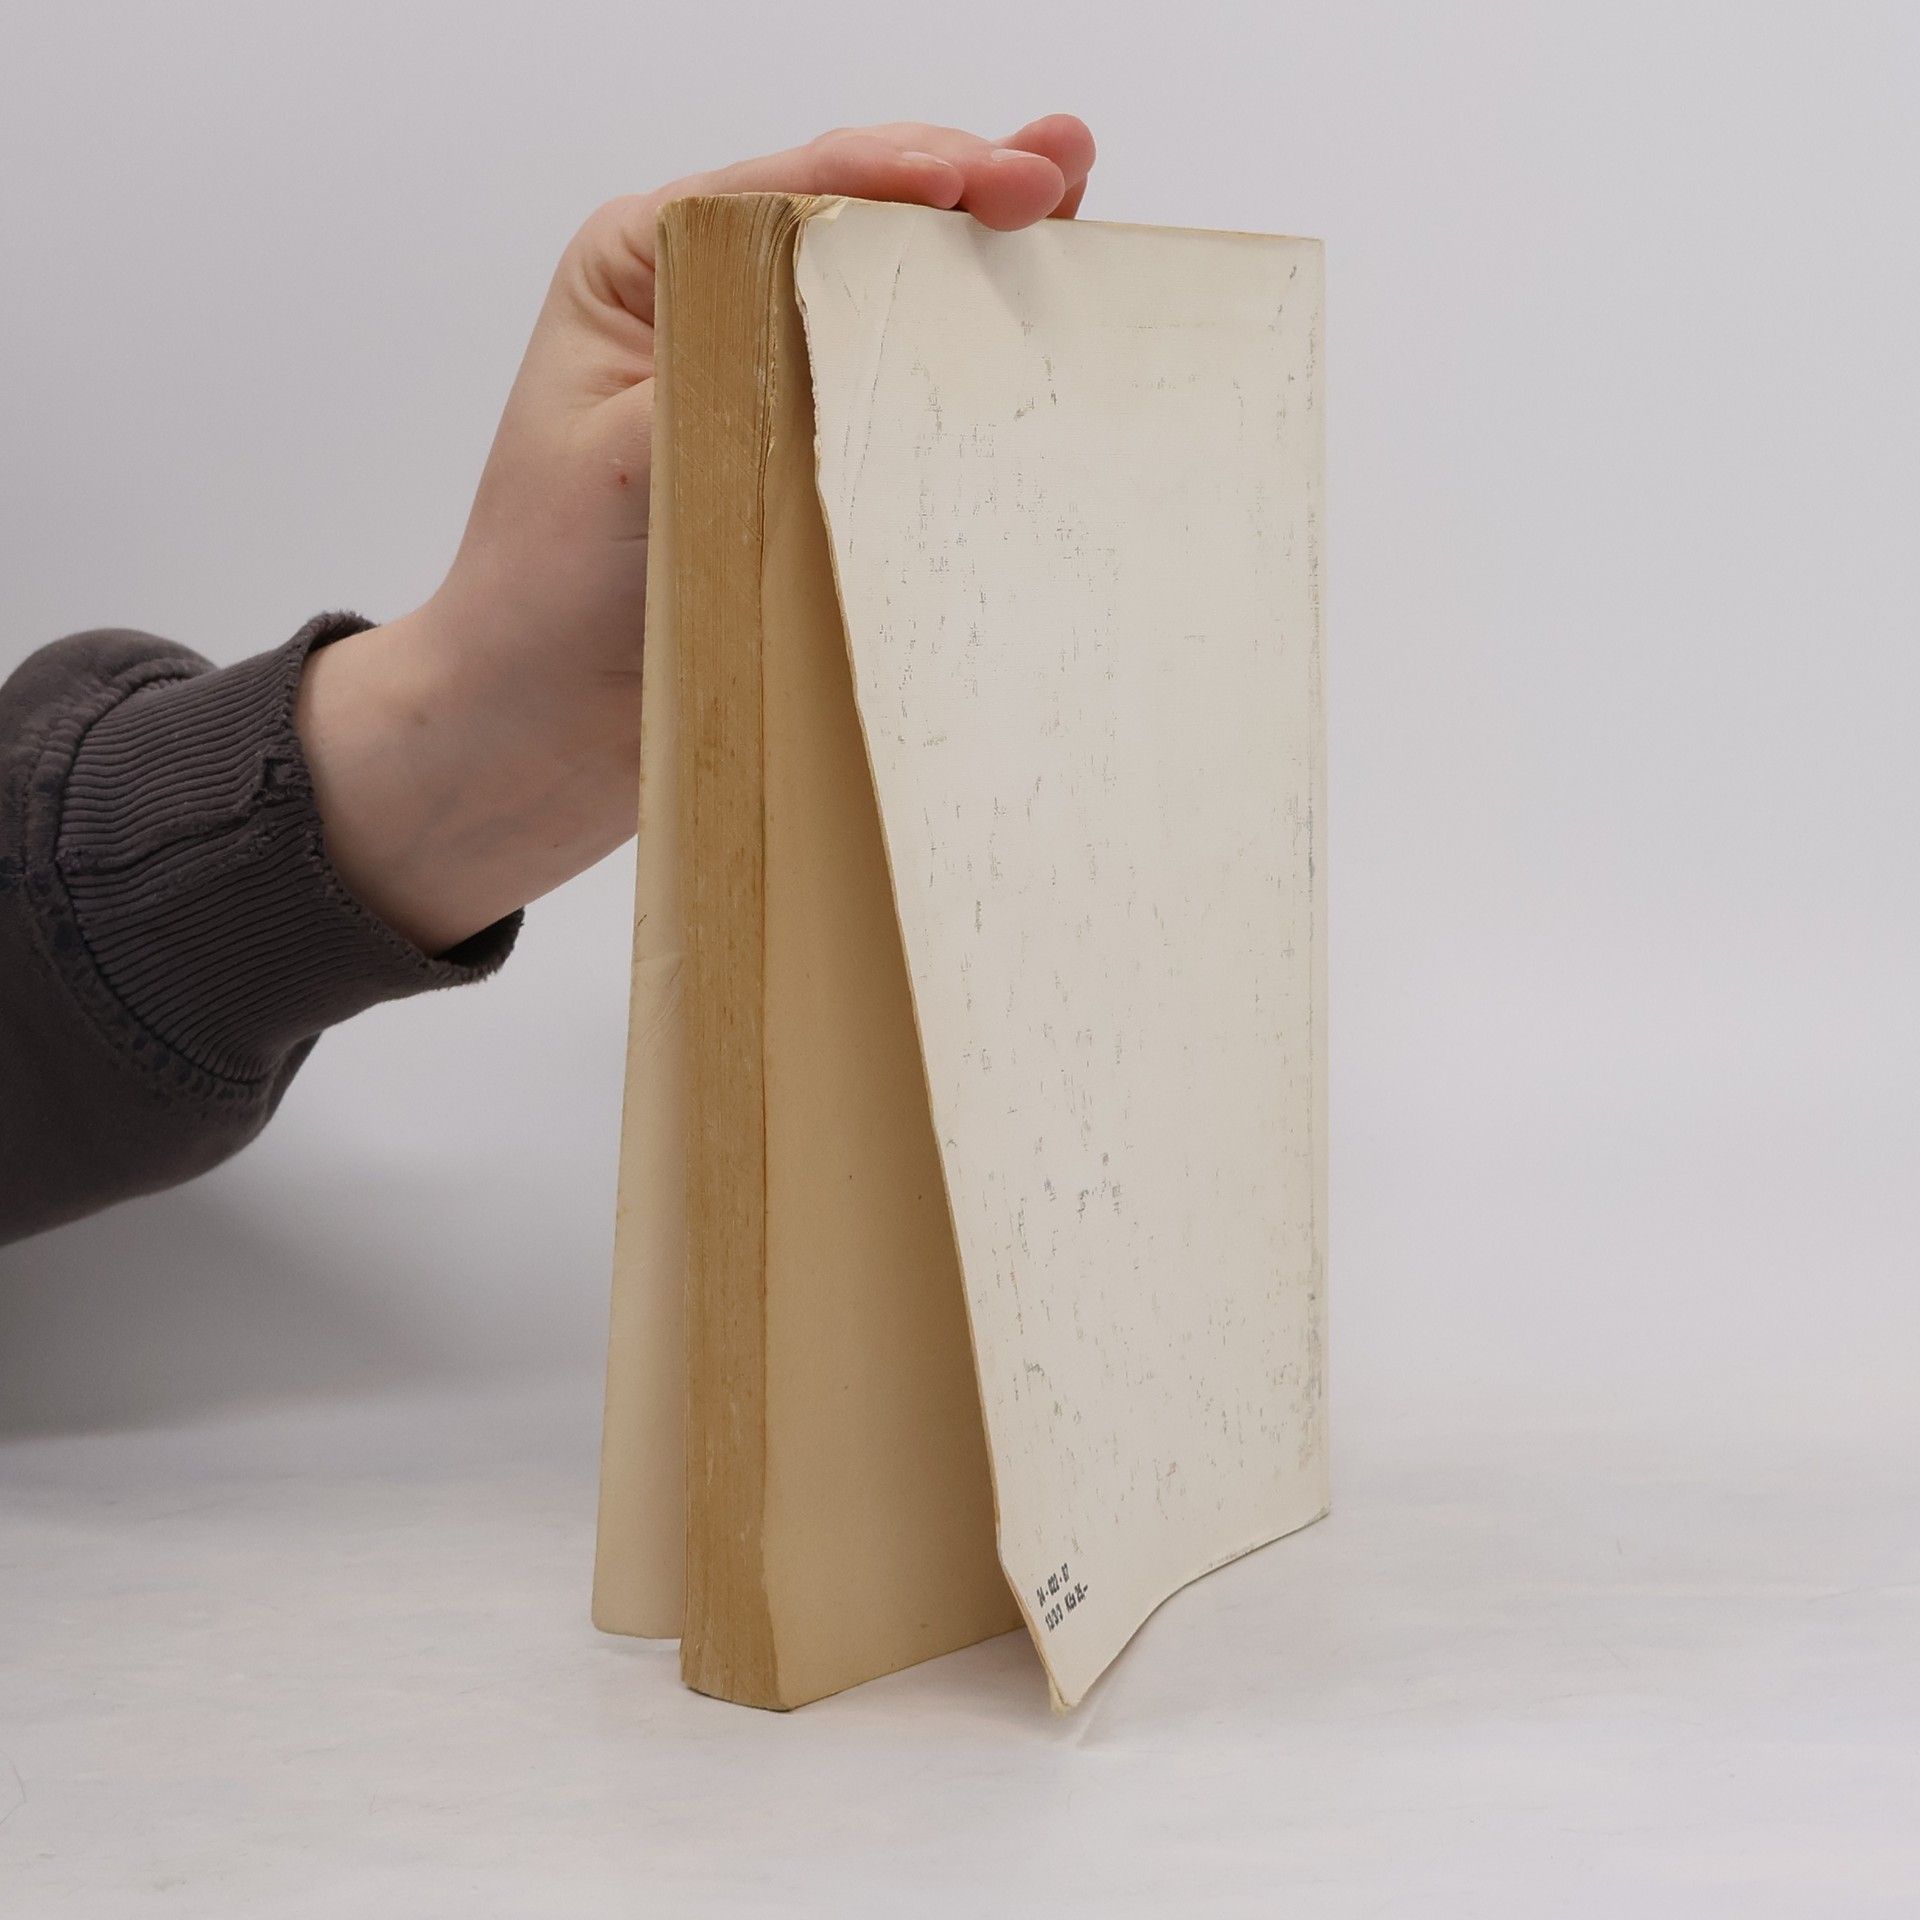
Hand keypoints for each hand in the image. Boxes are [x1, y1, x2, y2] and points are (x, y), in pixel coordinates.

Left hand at [296, 116, 1097, 954]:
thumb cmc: (544, 599)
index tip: (999, 180)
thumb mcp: (630, 465)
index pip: (795, 187)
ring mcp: (770, 388)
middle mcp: (712, 307)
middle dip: (967, 187)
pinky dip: (963, 369)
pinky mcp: (808, 471)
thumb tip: (852, 339)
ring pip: (888, 300)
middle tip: (1064, 169)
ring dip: (980, 260)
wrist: (539, 733)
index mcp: (649, 268)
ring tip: (1072, 209)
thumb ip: (733, 382)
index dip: (909, 170)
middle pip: (858, 220)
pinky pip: (894, 404)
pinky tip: (1031, 324)